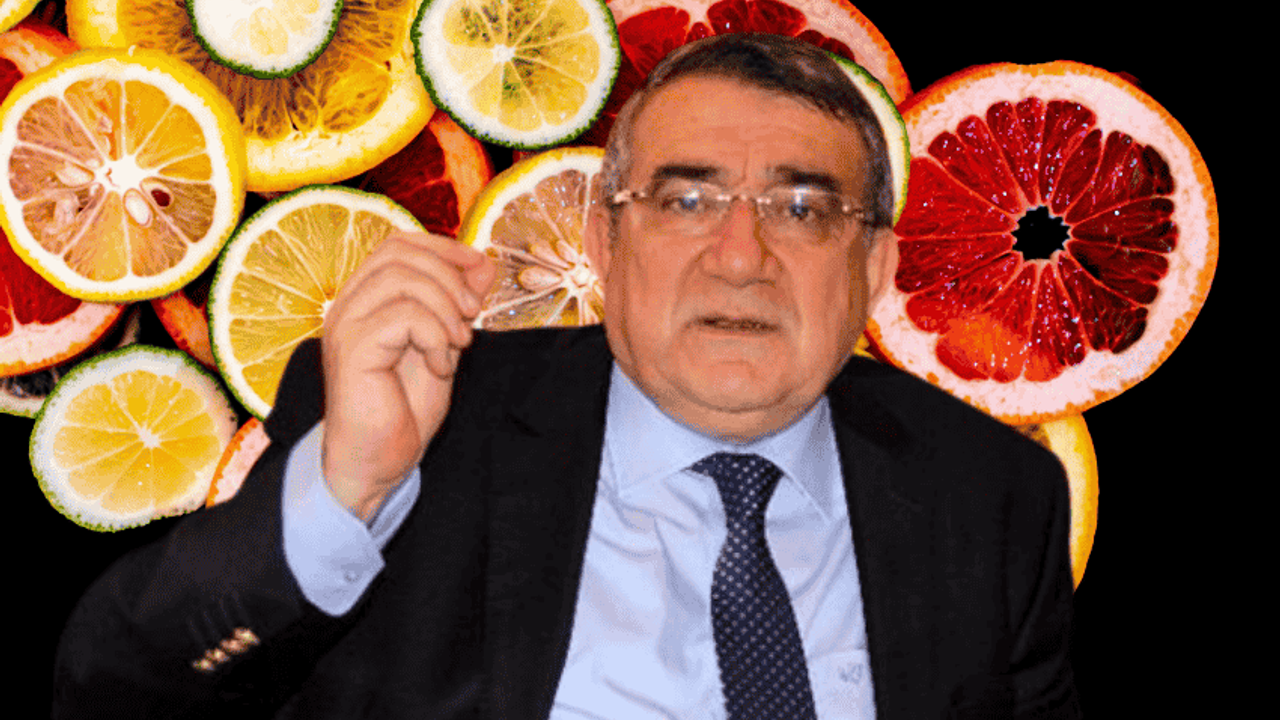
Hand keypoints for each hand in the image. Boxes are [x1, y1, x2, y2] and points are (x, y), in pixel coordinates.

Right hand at [319, 231, 494, 521]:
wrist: (377, 463)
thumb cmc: (403, 409)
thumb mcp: (444, 345)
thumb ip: (457, 306)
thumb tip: (483, 264)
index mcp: (365, 299)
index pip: (399, 244)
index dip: (444, 248)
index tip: (478, 272)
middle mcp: (347, 305)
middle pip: (400, 252)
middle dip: (450, 276)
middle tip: (472, 315)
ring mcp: (346, 325)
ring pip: (403, 280)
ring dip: (446, 309)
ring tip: (458, 345)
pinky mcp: (353, 350)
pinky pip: (404, 316)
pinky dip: (435, 337)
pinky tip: (440, 367)